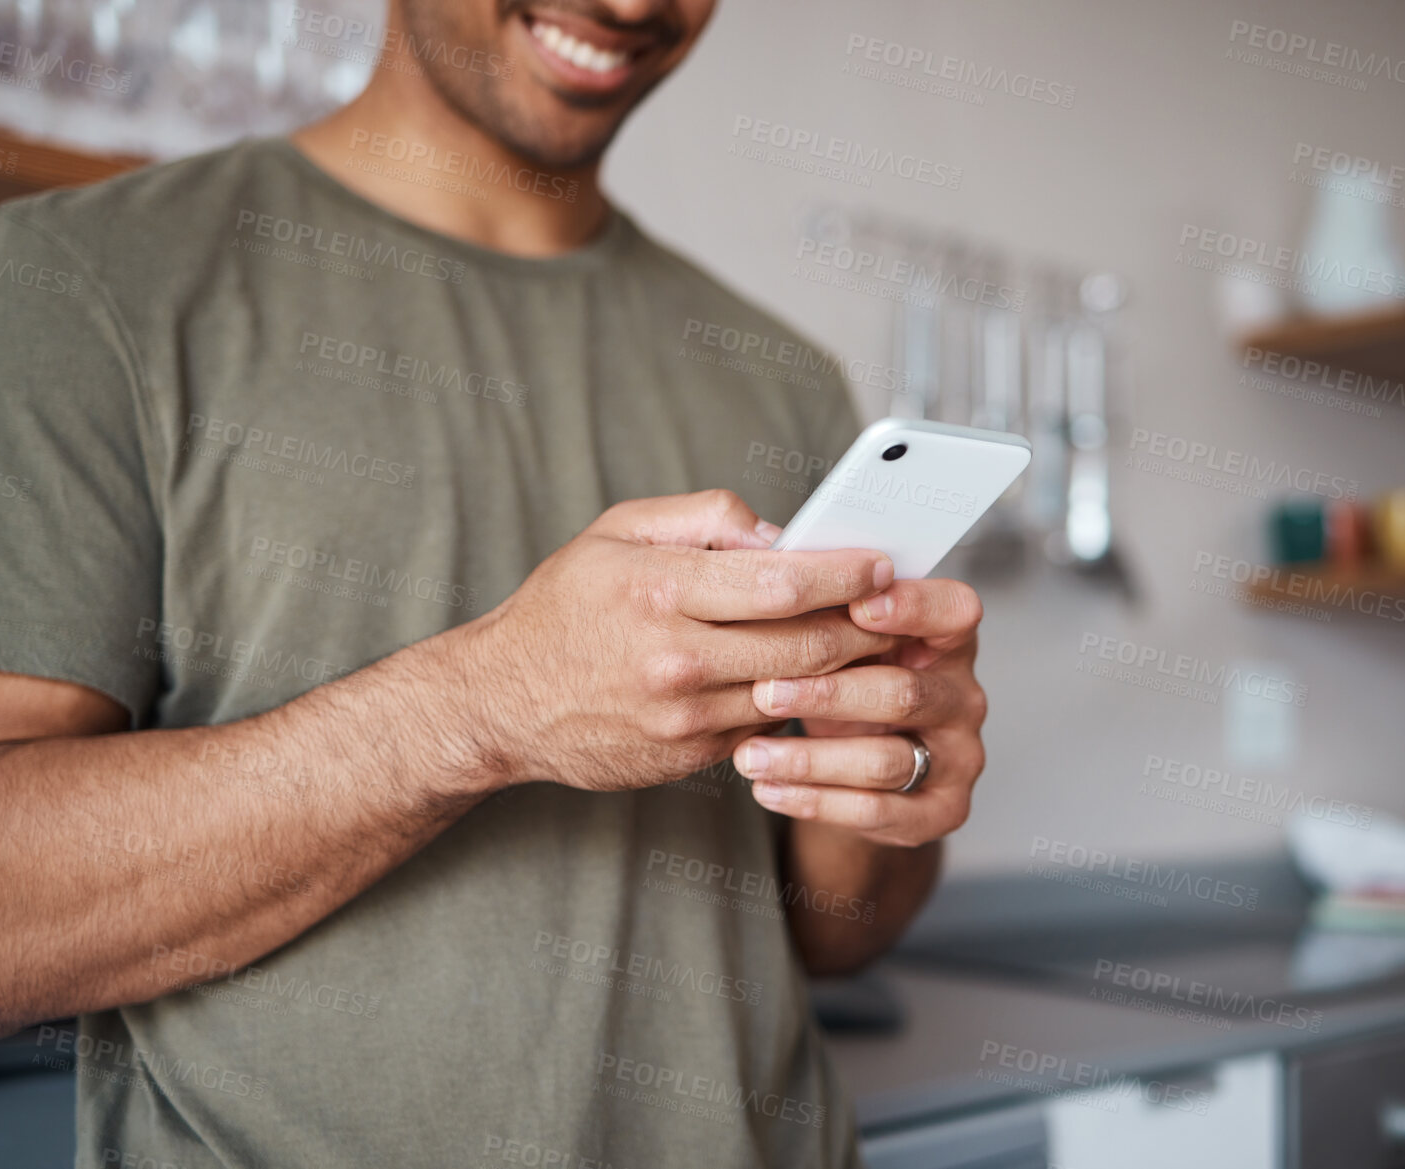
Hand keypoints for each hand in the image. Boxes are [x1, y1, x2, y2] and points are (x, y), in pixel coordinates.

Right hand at [441, 490, 896, 793]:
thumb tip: (781, 534)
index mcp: (662, 590)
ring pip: (797, 693)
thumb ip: (704, 518)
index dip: (846, 573)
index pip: (783, 582)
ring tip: (880, 643)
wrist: (501, 704)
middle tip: (902, 608)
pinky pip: (768, 725)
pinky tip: (823, 683)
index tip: (882, 563)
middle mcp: (678, 659)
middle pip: (809, 647)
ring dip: (849, 671)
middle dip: (868, 626)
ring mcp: (686, 717)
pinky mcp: (692, 756)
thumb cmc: (564, 606)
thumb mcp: (616, 532)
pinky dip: (802, 704)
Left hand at [732, 579, 986, 847]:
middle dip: (829, 693)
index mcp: (947, 639)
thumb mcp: (840, 641)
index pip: (955, 611)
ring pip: (885, 760)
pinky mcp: (940, 812)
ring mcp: (958, 758)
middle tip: (762, 690)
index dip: (912, 606)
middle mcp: (963, 697)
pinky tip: (768, 788)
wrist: (854, 772)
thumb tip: (772, 560)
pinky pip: (876, 811)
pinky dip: (815, 801)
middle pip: (905, 692)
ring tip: (749, 755)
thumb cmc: (843, 683)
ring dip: (809, 759)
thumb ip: (825, 606)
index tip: (855, 604)